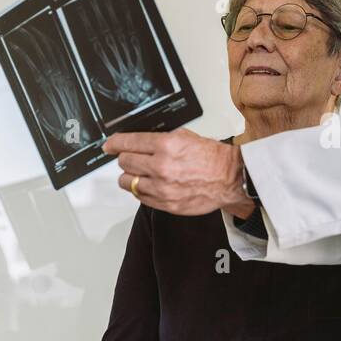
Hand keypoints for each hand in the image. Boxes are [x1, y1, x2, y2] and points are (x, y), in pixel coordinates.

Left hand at [104, 128, 255, 218]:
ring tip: (139, 174)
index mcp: (166, 145)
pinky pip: (140, 198)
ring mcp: (162, 188)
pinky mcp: (166, 204)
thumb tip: (140, 143)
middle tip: (130, 158)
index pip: (128, 143)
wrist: (231, 179)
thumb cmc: (212, 158)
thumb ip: (160, 140)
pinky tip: (150, 185)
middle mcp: (161, 167)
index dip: (115, 144)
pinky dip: (141, 191)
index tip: (109, 146)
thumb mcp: (185, 137)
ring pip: (128, 182)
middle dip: (125, 159)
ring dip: (130, 177)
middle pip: (125, 163)